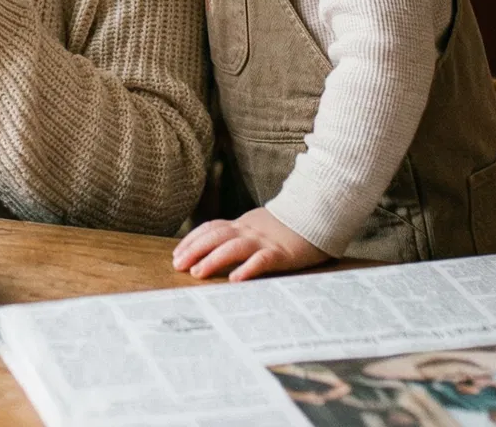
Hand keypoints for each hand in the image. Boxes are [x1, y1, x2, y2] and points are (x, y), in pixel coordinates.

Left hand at [172, 208, 328, 281]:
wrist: (318, 215)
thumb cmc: (287, 226)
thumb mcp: (259, 226)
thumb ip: (240, 234)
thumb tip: (216, 248)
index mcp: (243, 224)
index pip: (211, 229)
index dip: (192, 240)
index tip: (177, 254)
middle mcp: (249, 230)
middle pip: (216, 237)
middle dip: (194, 250)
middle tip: (178, 266)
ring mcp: (264, 241)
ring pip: (234, 247)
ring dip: (213, 259)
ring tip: (198, 273)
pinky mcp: (281, 253)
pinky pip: (262, 260)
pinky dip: (247, 269)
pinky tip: (235, 279)